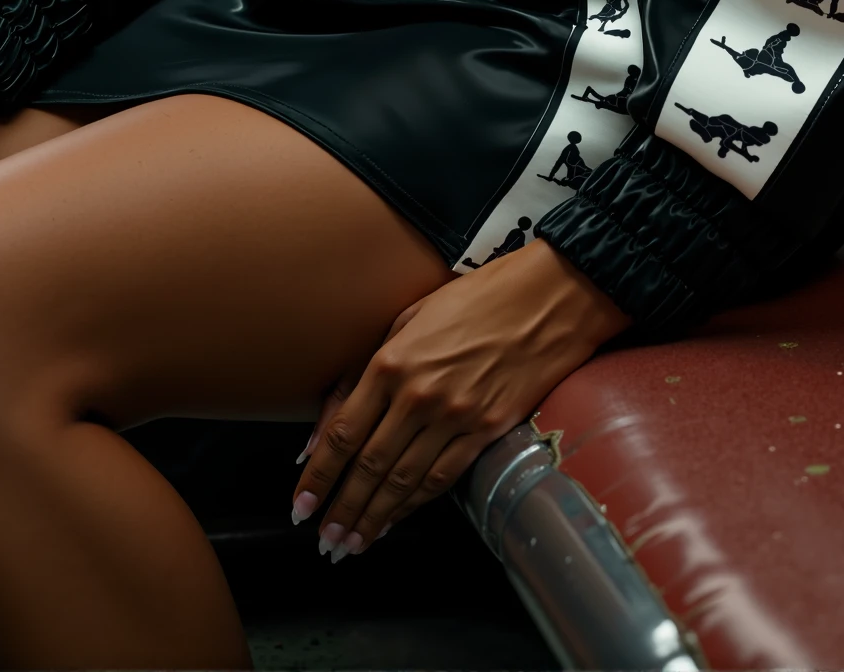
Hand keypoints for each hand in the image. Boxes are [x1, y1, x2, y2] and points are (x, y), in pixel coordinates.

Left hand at [290, 241, 624, 555]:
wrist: (543, 301)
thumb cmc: (471, 300)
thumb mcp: (406, 319)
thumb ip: (362, 372)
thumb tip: (325, 427)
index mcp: (391, 361)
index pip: (343, 432)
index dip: (318, 475)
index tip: (301, 505)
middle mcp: (418, 395)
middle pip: (369, 466)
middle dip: (342, 508)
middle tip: (325, 541)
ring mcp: (454, 417)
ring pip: (403, 481)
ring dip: (374, 517)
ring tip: (353, 544)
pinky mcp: (485, 432)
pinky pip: (442, 478)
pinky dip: (415, 505)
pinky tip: (396, 520)